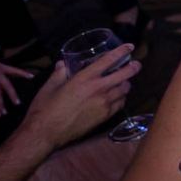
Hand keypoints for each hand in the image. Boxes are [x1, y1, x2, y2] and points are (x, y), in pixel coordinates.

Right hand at [16, 47, 137, 146]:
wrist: (46, 133)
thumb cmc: (45, 108)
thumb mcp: (49, 87)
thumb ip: (59, 73)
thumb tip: (62, 64)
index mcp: (85, 78)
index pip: (108, 60)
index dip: (121, 51)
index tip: (130, 47)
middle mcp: (98, 89)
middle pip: (125, 75)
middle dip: (133, 68)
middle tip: (136, 65)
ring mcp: (104, 103)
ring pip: (125, 90)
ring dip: (126, 84)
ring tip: (124, 82)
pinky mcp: (105, 116)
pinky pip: (120, 104)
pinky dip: (121, 98)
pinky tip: (117, 98)